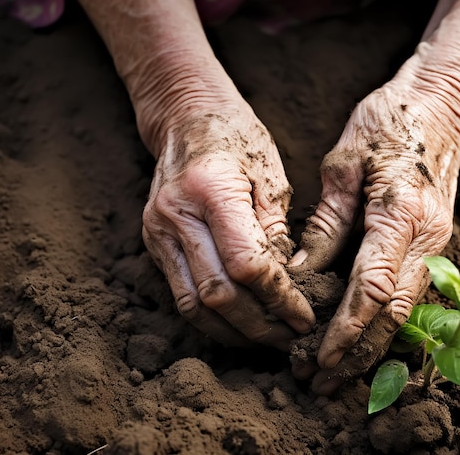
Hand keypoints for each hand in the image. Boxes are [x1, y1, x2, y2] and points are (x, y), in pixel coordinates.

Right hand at [75, 0, 315, 349]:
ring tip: (268, 340)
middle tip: (292, 338)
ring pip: (194, 305)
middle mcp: (176, 216)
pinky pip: (181, 295)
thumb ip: (277, 232)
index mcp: (212, 190)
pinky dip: (211, 318)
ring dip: (234, 332)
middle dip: (260, 326)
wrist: (185, 119)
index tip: (305, 317)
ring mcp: (158, 233)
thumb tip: (287, 285)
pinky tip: (239, 324)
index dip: (281, 300)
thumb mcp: (272, 175)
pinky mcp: (153, 244)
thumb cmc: (237, 139)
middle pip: (218, 294)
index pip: (248, 265)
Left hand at [290, 0, 459, 393]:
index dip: (346, 330)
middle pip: (395, 314)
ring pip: (406, 312)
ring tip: (336, 374)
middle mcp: (428, 238)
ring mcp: (438, 244)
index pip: (373, 288)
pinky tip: (361, 342)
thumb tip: (301, 275)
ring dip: (372, 348)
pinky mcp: (435, 245)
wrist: (442, 106)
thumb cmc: (388, 124)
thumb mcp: (343, 165)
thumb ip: (325, 224)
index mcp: (400, 214)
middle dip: (358, 354)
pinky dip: (385, 326)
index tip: (318, 357)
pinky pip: (411, 295)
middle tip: (320, 382)